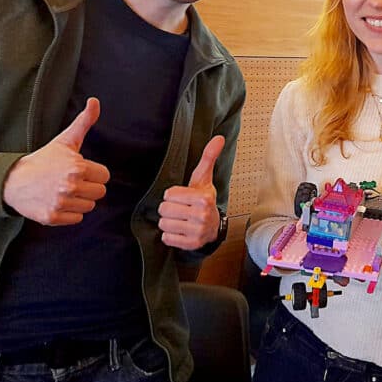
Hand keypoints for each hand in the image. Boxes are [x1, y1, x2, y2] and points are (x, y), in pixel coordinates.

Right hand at [2, 98, 109, 224]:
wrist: (14, 180)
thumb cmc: (44, 160)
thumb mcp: (66, 140)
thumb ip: (85, 122)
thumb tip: (95, 101)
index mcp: (77, 167)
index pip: (105, 176)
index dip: (94, 173)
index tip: (81, 170)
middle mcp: (70, 186)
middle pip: (100, 192)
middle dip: (89, 187)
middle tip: (72, 181)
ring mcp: (61, 202)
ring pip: (89, 206)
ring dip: (79, 200)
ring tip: (63, 190)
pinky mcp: (52, 217)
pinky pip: (76, 219)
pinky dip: (69, 213)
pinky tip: (58, 201)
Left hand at [158, 135, 224, 249]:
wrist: (214, 226)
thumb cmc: (204, 200)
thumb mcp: (204, 179)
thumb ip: (208, 157)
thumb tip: (218, 138)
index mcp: (203, 198)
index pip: (169, 195)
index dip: (173, 195)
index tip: (182, 197)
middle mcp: (201, 216)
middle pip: (164, 210)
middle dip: (169, 209)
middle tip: (180, 209)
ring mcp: (196, 231)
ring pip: (163, 224)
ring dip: (169, 222)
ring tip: (180, 219)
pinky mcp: (191, 244)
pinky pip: (166, 238)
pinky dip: (170, 235)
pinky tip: (180, 230)